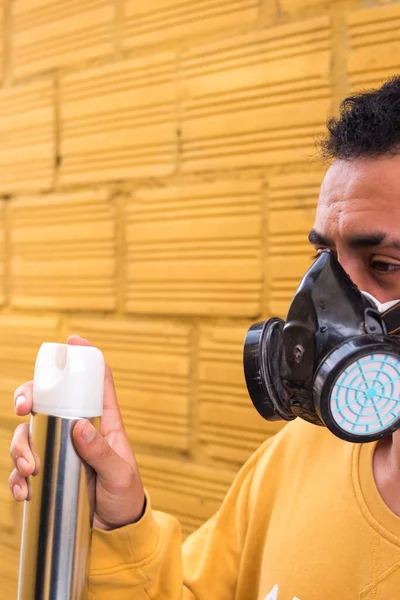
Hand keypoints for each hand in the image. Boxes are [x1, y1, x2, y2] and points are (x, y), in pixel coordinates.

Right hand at [9, 335, 145, 530]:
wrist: (116, 529)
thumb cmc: (126, 494)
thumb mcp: (120, 474)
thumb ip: (102, 453)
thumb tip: (78, 426)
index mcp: (102, 421)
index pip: (96, 381)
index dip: (86, 357)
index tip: (71, 340)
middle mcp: (77, 429)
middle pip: (48, 400)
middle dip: (29, 396)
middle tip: (22, 408)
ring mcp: (59, 449)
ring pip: (28, 432)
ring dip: (20, 446)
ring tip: (29, 469)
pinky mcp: (47, 472)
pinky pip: (23, 467)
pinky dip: (17, 476)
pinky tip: (23, 491)